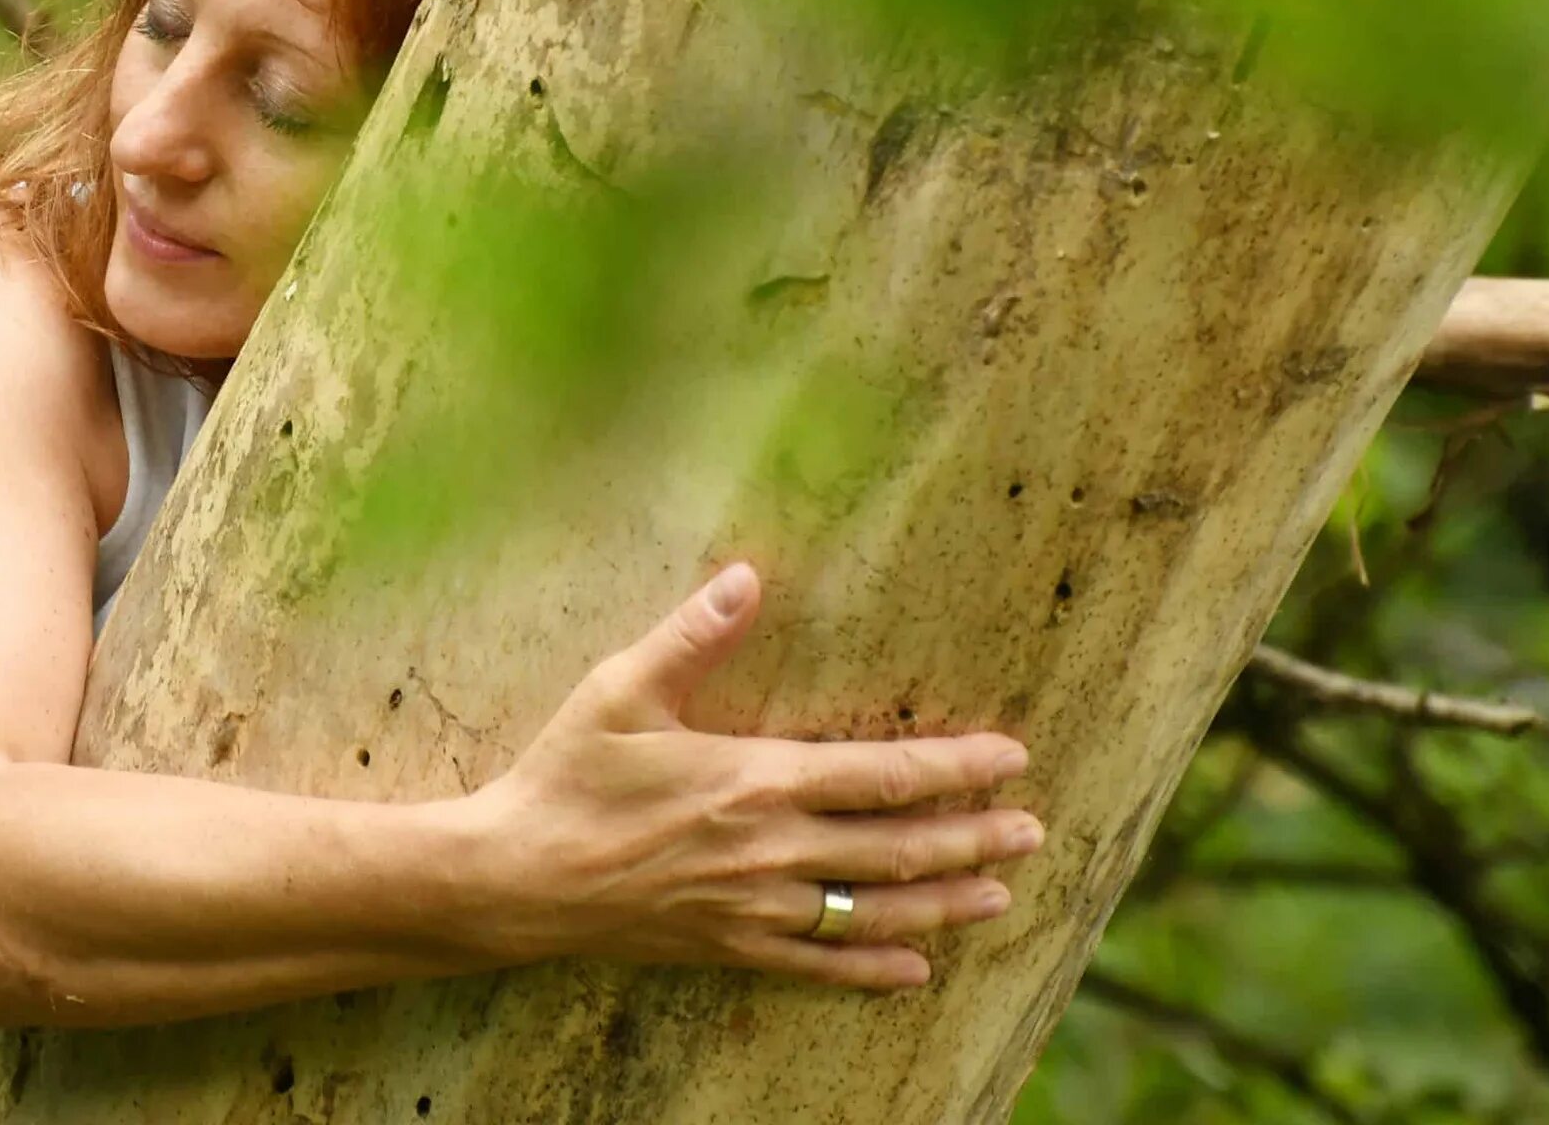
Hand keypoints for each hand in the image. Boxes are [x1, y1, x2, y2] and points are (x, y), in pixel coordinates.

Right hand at [457, 562, 1041, 989]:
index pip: (882, 775)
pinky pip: (819, 964)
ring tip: (998, 894)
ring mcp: (755, 907)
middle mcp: (772, 850)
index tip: (1008, 759)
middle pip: (897, 847)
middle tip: (1030, 830)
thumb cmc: (566, 776)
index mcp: (755, 780)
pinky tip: (914, 970)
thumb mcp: (621, 690)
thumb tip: (747, 577)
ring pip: (873, 910)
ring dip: (943, 902)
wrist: (518, 877)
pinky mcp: (729, 946)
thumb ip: (692, 636)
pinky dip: (873, 969)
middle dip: (971, 836)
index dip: (952, 767)